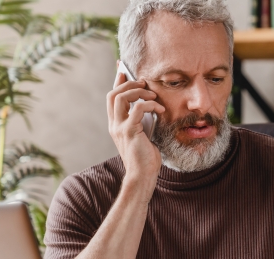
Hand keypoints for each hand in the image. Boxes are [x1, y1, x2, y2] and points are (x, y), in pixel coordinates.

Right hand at [107, 72, 164, 195]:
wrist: (143, 176)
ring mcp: (119, 128)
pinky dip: (150, 104)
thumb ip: (142, 120)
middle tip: (145, 83)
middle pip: (113, 94)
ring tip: (154, 95)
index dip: (117, 81)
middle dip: (129, 83)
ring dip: (139, 91)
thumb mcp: (143, 134)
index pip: (112, 97)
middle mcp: (114, 124)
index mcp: (116, 124)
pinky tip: (161, 109)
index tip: (123, 68)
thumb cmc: (146, 158)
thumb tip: (151, 105)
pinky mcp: (129, 132)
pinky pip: (138, 109)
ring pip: (120, 97)